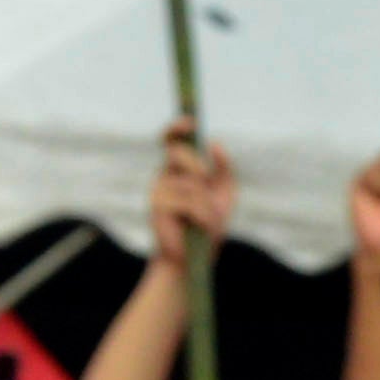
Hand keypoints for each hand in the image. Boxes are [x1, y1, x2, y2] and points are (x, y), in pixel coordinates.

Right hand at [148, 127, 239, 260]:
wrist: (193, 257)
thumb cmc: (207, 225)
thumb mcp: (224, 192)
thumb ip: (223, 168)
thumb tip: (214, 143)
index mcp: (179, 169)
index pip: (171, 141)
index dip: (177, 127)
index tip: (191, 122)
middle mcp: (164, 176)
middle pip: (178, 153)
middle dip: (198, 166)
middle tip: (206, 181)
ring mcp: (157, 191)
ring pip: (190, 182)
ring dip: (206, 203)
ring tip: (205, 220)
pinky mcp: (156, 207)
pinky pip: (189, 201)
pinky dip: (203, 214)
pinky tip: (197, 226)